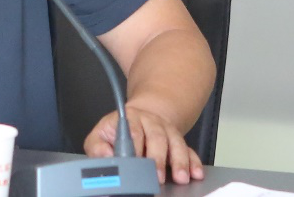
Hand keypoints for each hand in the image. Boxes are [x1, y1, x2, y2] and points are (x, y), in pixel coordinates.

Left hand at [84, 105, 204, 184]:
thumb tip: (104, 156)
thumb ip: (97, 146)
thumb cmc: (119, 130)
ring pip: (176, 143)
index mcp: (129, 119)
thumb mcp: (101, 134)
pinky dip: (193, 161)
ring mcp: (167, 130)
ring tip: (180, 177)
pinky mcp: (178, 141)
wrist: (141, 116)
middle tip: (157, 177)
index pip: (133, 132)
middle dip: (158, 159)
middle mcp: (150, 122)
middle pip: (157, 138)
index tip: (135, 164)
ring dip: (179, 161)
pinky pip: (189, 150)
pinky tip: (196, 173)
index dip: (135, 148)